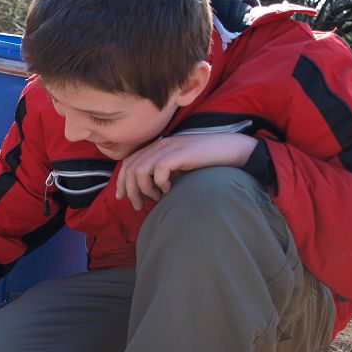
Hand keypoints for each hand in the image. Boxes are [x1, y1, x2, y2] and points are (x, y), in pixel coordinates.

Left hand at [115, 133, 257, 209]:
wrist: (229, 149)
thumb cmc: (205, 162)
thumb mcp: (179, 168)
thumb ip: (162, 175)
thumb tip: (147, 195)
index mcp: (157, 148)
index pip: (129, 162)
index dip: (121, 181)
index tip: (122, 197)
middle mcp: (159, 145)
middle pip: (130, 168)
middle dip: (130, 190)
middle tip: (138, 205)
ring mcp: (169, 147)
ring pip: (140, 170)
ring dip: (145, 189)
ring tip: (157, 198)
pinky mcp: (179, 153)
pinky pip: (159, 169)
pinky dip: (160, 183)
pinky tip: (170, 189)